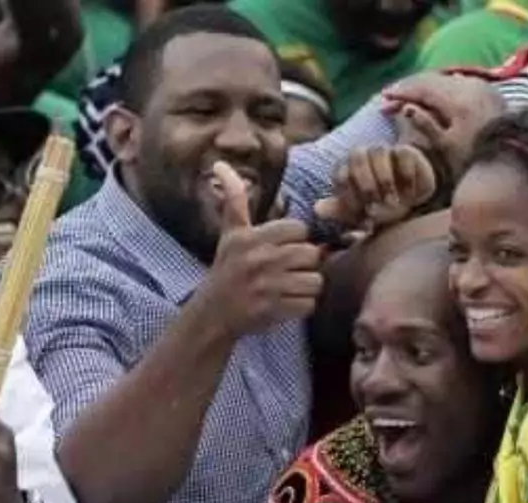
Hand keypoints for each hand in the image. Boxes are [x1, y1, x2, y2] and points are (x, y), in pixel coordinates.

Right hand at [202, 160, 322, 337]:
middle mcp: (261, 260)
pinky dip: (302, 306)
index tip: (283, 248)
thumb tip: (221, 164)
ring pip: (315, 280)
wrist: (212, 314)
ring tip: (291, 286)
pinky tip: (287, 303)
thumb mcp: (230, 233)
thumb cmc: (226, 269)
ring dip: (306, 286)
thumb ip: (234, 199)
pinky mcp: (274, 310)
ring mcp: (268, 286)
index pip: (299, 229)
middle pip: (311, 254)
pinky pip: (309, 304)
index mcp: (252, 238)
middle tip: (289, 270)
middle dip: (304, 264)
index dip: (296, 240)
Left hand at [315, 145, 437, 235]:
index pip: (341, 174)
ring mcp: (385, 151)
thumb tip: (317, 209)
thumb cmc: (377, 209)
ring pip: (378, 151)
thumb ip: (337, 211)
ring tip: (391, 202)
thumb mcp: (355, 216)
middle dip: (365, 182)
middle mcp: (363, 155)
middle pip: (356, 155)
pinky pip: (402, 154)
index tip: (361, 214)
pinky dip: (404, 176)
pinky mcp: (406, 151)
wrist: (408, 208)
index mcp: (346, 168)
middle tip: (374, 205)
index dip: (349, 195)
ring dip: (384, 179)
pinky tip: (407, 195)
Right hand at [384, 72, 506, 187]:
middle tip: (391, 98)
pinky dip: (442, 88)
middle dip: (410, 88)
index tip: (383, 101)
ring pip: (445, 79)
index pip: (421, 88)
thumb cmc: (478, 157)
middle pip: (432, 79)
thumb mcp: (447, 147)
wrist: (517, 156)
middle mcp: (468, 86)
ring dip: (425, 87)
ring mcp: (480, 86)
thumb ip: (425, 125)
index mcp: (456, 99)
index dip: (400, 93)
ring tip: (409, 97)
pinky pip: (458, 83)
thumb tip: (406, 109)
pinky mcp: (488, 92)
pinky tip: (435, 96)